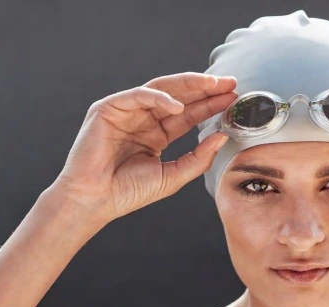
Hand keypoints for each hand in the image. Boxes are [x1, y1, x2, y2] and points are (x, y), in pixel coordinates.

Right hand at [52, 72, 237, 221]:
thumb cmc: (127, 193)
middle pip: (178, 97)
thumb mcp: (172, 176)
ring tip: (212, 85)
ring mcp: (125, 112)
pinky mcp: (108, 109)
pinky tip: (178, 106)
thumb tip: (223, 136)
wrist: (94, 200)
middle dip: (204, 89)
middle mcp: (142, 120)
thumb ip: (198, 158)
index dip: (210, 106)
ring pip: (161, 89)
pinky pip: (138, 95)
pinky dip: (159, 97)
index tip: (234, 100)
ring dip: (188, 86)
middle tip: (230, 84)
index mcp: (155, 135)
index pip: (188, 115)